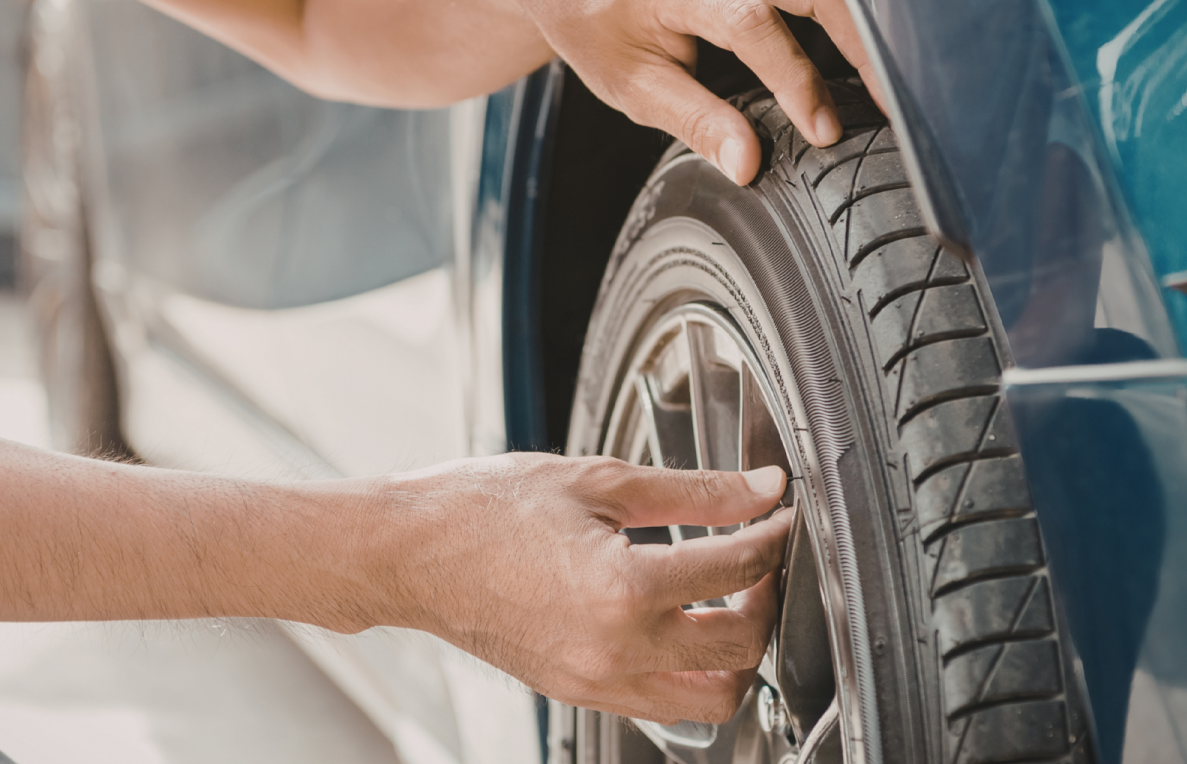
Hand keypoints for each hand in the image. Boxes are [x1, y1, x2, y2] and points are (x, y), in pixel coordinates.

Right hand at [378, 454, 790, 722]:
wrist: (407, 553)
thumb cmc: (482, 509)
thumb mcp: (598, 480)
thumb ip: (694, 490)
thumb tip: (760, 488)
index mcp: (624, 587)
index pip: (739, 569)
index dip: (773, 535)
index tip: (778, 515)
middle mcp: (616, 648)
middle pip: (742, 647)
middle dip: (767, 600)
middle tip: (759, 561)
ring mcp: (597, 680)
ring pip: (712, 700)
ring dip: (737, 656)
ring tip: (728, 605)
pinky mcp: (580, 693)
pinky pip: (662, 706)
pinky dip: (689, 674)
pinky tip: (680, 627)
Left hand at [504, 0, 882, 184]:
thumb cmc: (593, 26)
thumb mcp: (630, 86)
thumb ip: (694, 121)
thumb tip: (748, 163)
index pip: (751, 25)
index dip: (795, 79)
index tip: (822, 129)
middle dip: (860, 43)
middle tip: (890, 104)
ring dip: (860, 23)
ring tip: (887, 81)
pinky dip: (842, 5)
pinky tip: (862, 48)